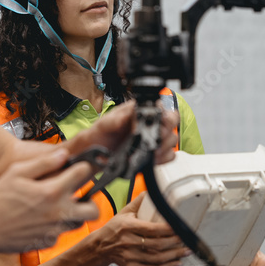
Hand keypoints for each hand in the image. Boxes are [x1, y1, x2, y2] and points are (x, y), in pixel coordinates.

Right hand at [0, 149, 99, 253]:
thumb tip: (64, 155)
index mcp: (53, 191)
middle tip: (79, 196)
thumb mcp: (17, 172)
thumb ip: (43, 163)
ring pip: (79, 223)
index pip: (83, 174)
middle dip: (90, 201)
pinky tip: (41, 221)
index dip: (82, 168)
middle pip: (93, 209)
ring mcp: (55, 230)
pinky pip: (60, 233)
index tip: (78, 169)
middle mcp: (59, 212)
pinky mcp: (48, 242)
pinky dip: (55, 227)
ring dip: (74, 214)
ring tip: (58, 208)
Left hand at [63, 100, 179, 165]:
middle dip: (166, 130)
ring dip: (164, 146)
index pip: (160, 106)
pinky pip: (168, 156)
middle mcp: (147, 123)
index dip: (161, 114)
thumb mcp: (102, 125)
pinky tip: (152, 159)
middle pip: (171, 121)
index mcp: (137, 111)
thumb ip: (114, 119)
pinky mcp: (152, 155)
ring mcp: (151, 139)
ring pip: (172, 139)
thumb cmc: (96, 137)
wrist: (92, 157)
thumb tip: (127, 115)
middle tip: (154, 139)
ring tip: (151, 151)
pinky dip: (163, 158)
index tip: (153, 124)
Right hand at [89, 194, 188, 265]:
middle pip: (156, 244)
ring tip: (185, 252)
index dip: (167, 229)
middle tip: (186, 240)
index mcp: (127, 227)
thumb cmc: (114, 228)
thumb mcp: (124, 212)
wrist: (100, 246)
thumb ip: (138, 202)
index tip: (178, 228)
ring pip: (155, 258)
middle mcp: (128, 242)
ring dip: (173, 256)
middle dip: (174, 243)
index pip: (151, 229)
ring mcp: (130, 256)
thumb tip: (152, 191)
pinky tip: (174, 262)